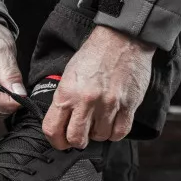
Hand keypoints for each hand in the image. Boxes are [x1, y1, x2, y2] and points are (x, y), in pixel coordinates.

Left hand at [41, 25, 154, 149]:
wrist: (121, 39)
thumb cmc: (94, 54)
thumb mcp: (68, 75)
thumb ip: (64, 99)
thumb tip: (61, 121)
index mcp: (66, 93)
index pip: (52, 130)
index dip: (55, 141)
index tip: (60, 141)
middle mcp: (86, 101)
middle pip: (76, 139)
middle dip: (77, 141)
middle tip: (80, 135)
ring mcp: (108, 105)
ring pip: (100, 138)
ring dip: (98, 134)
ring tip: (98, 121)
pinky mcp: (128, 106)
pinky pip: (120, 133)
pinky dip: (115, 132)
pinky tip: (112, 123)